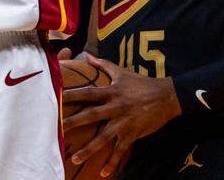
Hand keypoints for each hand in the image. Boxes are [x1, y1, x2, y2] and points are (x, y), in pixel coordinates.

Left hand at [62, 54, 181, 176]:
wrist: (166, 96)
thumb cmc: (142, 83)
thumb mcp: (122, 72)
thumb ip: (103, 65)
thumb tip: (87, 55)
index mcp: (111, 92)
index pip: (87, 93)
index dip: (72, 95)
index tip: (57, 98)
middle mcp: (115, 107)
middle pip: (91, 115)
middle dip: (74, 123)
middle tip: (58, 131)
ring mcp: (124, 122)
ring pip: (104, 138)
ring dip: (89, 149)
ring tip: (75, 158)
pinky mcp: (133, 134)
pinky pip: (121, 150)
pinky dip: (113, 162)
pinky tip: (104, 173)